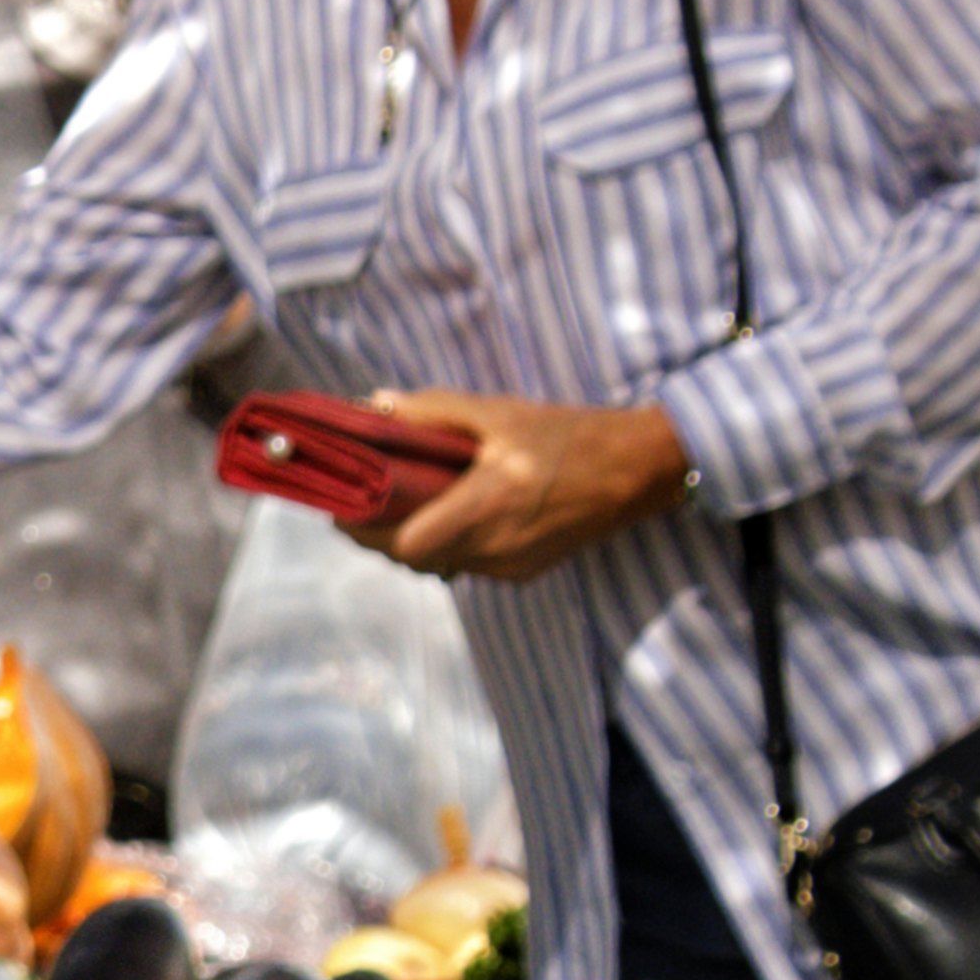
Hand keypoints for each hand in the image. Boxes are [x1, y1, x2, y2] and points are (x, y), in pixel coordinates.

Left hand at [368, 392, 689, 584]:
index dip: (366, 529)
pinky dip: (446, 543)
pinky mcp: (522, 575)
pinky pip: (465, 565)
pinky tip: (448, 513)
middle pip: (411, 559)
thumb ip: (435, 410)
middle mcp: (495, 547)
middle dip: (379, 534)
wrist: (637, 471)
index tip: (342, 505)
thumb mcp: (500, 413)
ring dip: (412, 540)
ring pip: (436, 565)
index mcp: (488, 505)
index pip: (405, 544)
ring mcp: (509, 567)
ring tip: (400, 503)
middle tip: (359, 502)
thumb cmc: (569, 436)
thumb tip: (376, 404)